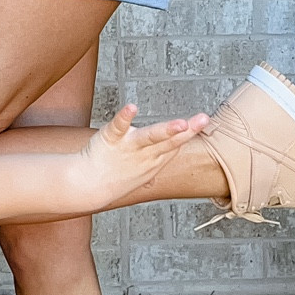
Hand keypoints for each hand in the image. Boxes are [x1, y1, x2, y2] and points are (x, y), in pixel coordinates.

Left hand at [66, 105, 210, 213]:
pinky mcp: (110, 139)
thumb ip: (160, 153)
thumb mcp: (145, 169)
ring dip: (166, 130)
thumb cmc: (117, 175)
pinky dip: (124, 117)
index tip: (205, 121)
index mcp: (155, 160)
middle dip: (188, 130)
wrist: (89, 186)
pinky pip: (118, 126)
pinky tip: (132, 107)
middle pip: (169, 141)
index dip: (191, 133)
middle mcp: (145, 154)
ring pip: (150, 137)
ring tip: (181, 123)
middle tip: (204, 119)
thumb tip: (175, 145)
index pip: (176, 145)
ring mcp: (128, 147)